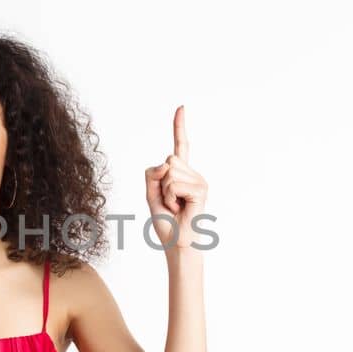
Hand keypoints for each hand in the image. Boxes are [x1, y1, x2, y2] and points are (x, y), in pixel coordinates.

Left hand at [144, 105, 208, 249]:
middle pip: (168, 160)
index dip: (179, 127)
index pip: (181, 146)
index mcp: (181, 173)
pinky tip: (180, 208)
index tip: (181, 107)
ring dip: (165, 192)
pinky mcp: (201, 190)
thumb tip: (167, 162)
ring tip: (175, 206)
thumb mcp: (151, 194)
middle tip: (169, 202)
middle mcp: (193, 174)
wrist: (177, 244)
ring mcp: (199, 181)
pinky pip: (174, 184)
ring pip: (170, 172)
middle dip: (160, 182)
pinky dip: (170, 198)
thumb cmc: (166, 222)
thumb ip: (152, 174)